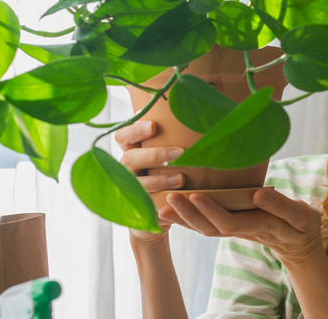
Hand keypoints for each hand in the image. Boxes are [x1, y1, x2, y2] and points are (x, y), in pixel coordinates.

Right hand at [114, 121, 186, 242]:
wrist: (160, 213)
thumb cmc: (168, 174)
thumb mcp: (167, 155)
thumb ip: (174, 138)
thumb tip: (204, 113)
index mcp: (131, 150)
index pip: (123, 136)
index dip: (135, 130)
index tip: (154, 126)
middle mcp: (126, 168)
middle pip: (130, 158)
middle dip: (155, 155)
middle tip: (179, 152)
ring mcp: (130, 189)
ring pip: (138, 183)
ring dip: (160, 180)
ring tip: (181, 179)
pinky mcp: (138, 208)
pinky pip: (145, 205)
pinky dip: (161, 202)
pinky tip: (175, 199)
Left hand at [163, 188, 323, 265]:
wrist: (299, 244)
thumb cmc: (302, 226)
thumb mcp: (301, 215)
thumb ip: (280, 205)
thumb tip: (257, 193)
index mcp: (258, 225)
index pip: (229, 222)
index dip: (210, 211)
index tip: (194, 196)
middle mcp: (243, 230)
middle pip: (210, 228)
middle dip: (188, 214)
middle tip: (169, 197)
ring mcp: (236, 230)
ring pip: (205, 229)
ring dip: (183, 218)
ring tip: (162, 205)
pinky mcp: (232, 226)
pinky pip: (207, 225)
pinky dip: (188, 219)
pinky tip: (173, 211)